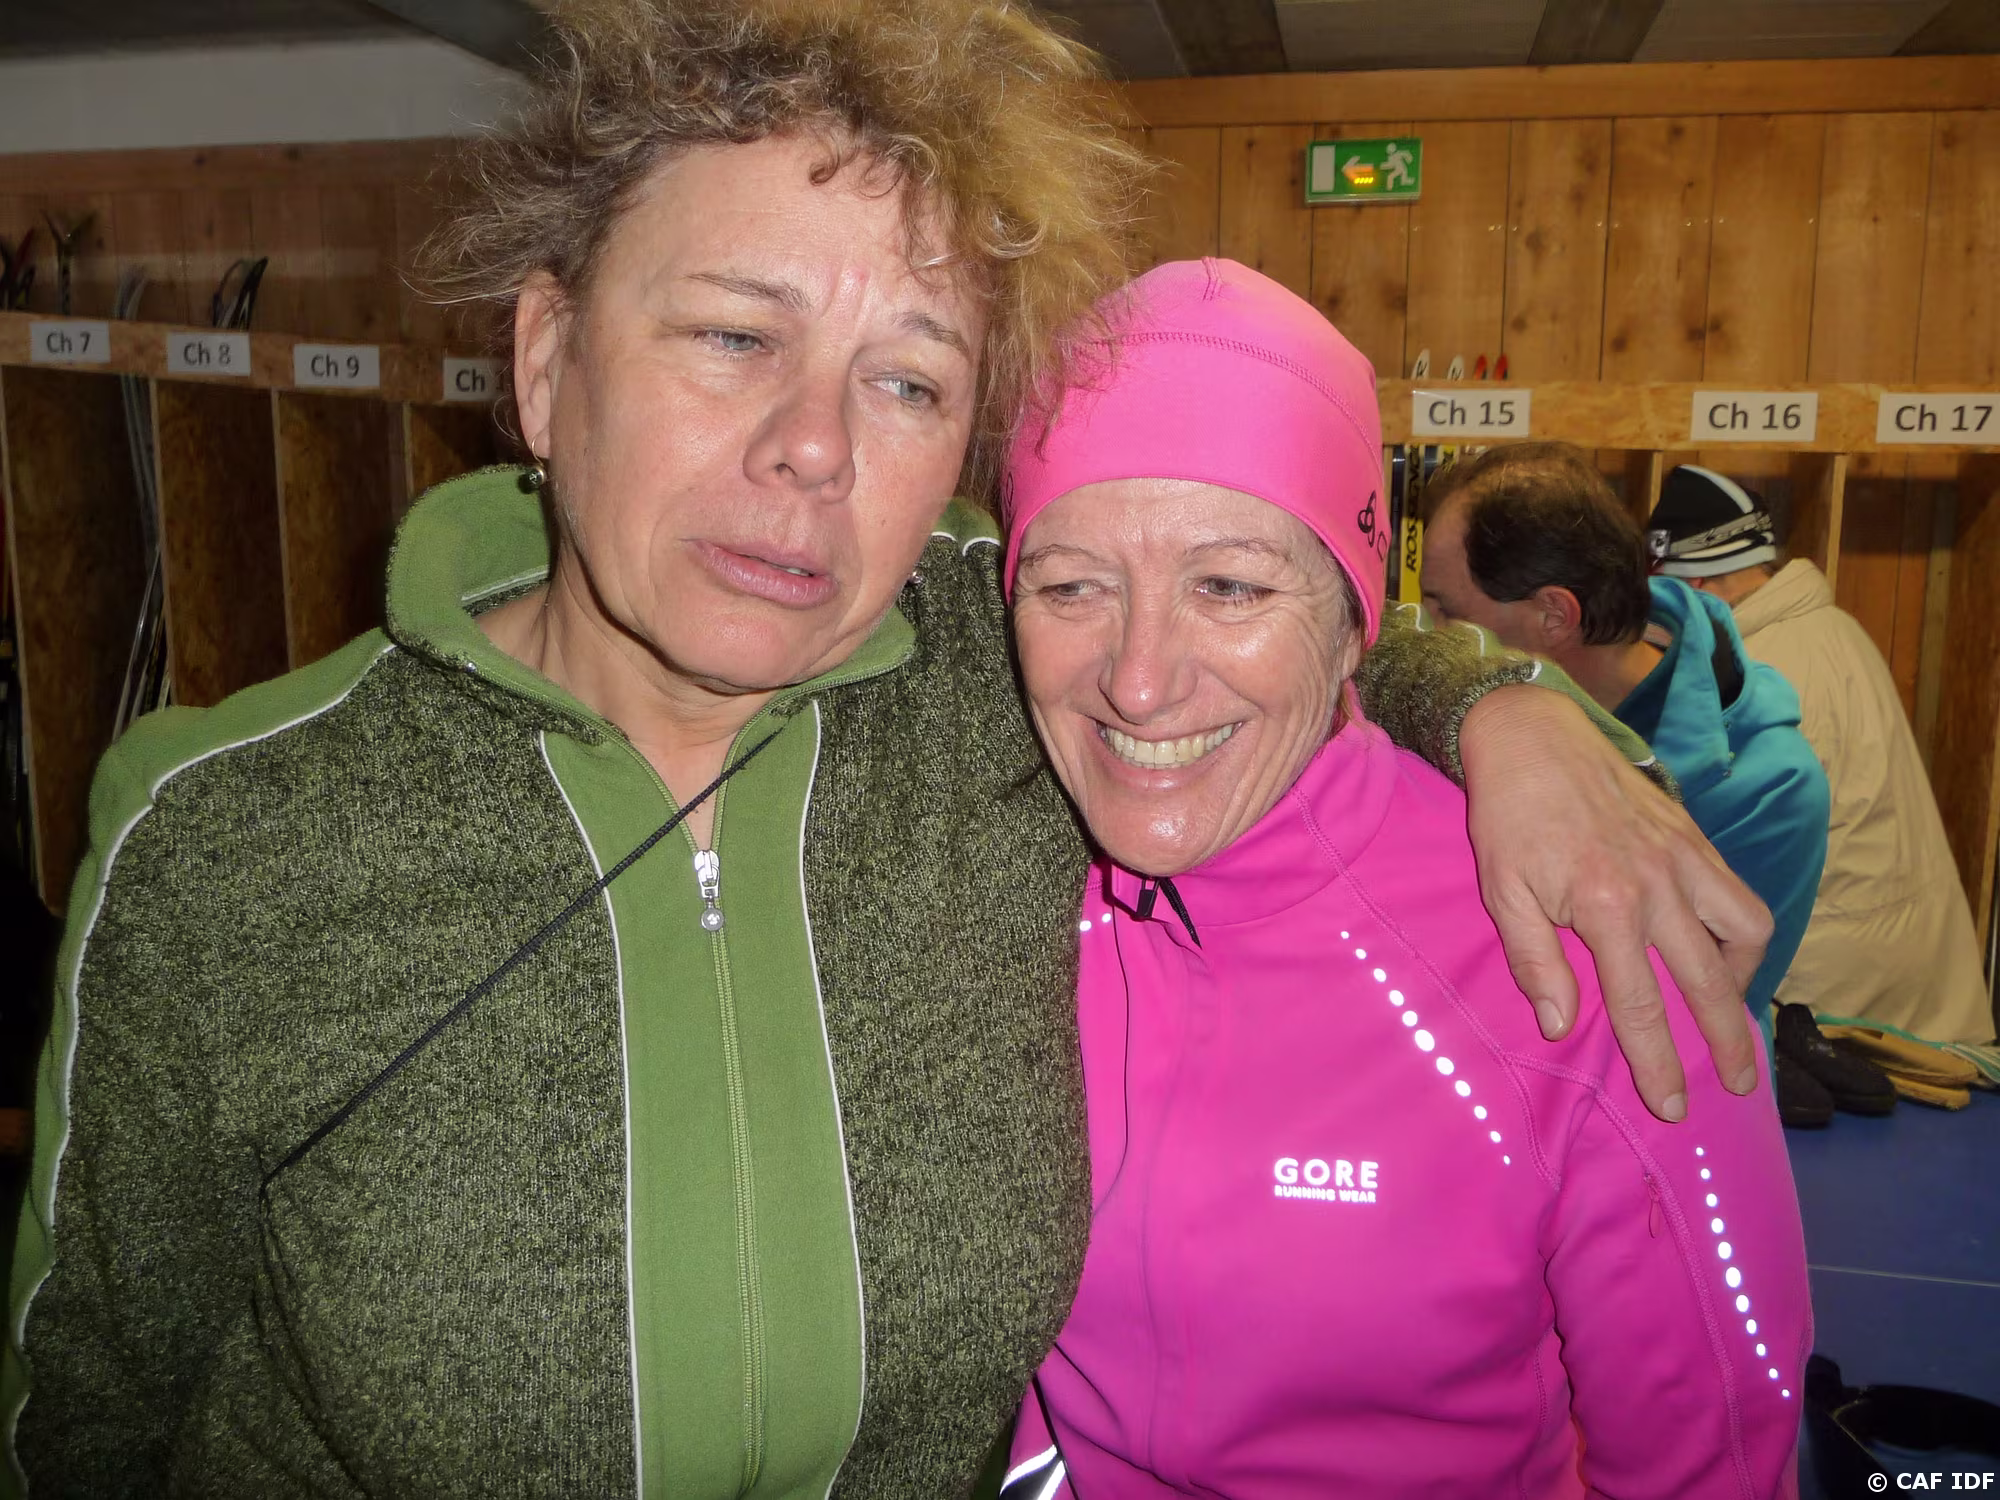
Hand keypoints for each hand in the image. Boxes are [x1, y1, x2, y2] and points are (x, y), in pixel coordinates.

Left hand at [1460, 685, 1768, 1120]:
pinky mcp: (1694, 836)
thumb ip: (1536, 961)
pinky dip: (1743, 931)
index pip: (1641, 1003)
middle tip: (1736, 1085)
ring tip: (1731, 1012)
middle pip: (1708, 981)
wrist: (1533, 736)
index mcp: (1605, 905)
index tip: (1671, 1105)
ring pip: (1746, 930)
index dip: (1658, 1061)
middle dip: (1725, 1042)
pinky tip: (1725, 951)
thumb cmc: (1510, 817)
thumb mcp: (1503, 892)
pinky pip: (1739, 893)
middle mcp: (1657, 884)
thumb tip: (1561, 1025)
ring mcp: (1683, 857)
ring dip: (1745, 980)